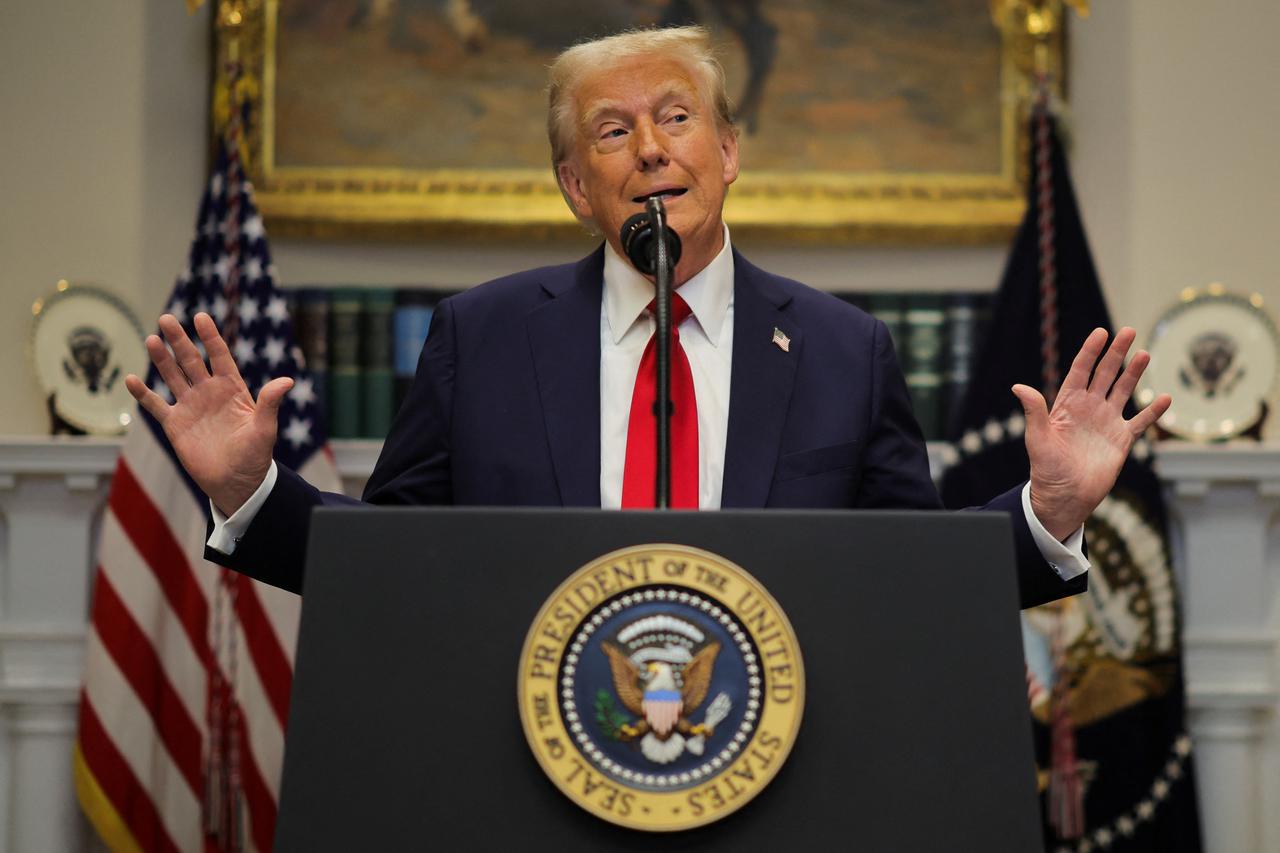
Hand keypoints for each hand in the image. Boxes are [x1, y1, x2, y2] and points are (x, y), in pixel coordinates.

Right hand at [124, 312, 291, 516]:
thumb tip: (288, 381)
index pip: (219, 356)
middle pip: (191, 360)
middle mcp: (209, 392)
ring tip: (152, 340)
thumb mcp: (265, 428)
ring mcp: (190, 406)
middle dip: (179, 340)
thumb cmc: (255, 455)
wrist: (236, 482)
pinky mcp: (175, 424)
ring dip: (161, 359)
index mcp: (232, 389)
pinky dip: (143, 393)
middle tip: (166, 319)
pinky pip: (156, 405)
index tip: (201, 317)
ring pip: (172, 376)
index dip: (210, 337)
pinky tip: (132, 379)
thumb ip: (270, 403)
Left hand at [1013, 327, 1170, 540]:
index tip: (1100, 333)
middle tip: (1129, 331)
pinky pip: (1141, 421)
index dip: (1090, 351)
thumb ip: (1034, 411)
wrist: (1064, 496)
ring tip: (1145, 354)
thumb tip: (1018, 386)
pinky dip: (1153, 411)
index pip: (1081, 371)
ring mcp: (1106, 422)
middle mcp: (1088, 409)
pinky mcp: (1121, 440)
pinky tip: (1165, 398)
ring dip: (1134, 373)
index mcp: (1067, 405)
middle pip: (1105, 374)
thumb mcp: (1037, 438)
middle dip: (1116, 353)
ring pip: (1123, 391)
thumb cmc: (1046, 469)